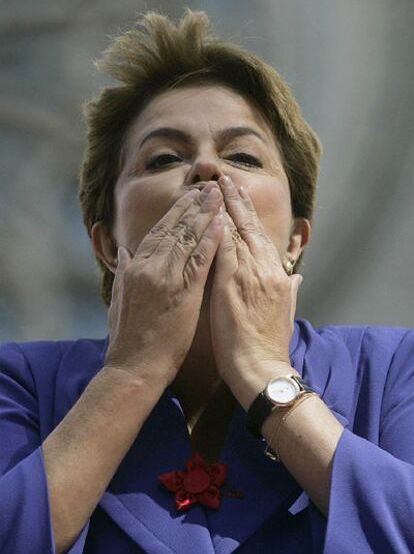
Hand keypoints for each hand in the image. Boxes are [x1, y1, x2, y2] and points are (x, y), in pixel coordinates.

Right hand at [105, 184, 223, 388]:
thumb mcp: (117, 299)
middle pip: (175, 229)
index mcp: (135, 268)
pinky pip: (200, 261)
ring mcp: (166, 279)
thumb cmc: (127, 339)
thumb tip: (124, 250)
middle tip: (210, 187)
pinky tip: (222, 224)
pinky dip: (212, 241)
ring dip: (205, 215)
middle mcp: (149, 267)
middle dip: (194, 205)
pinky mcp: (183, 293)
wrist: (135, 367)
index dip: (176, 212)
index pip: (159, 232)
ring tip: (219, 195)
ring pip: (189, 238)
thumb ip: (122, 271)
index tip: (191, 197)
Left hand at [210, 176, 301, 407]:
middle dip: (237, 201)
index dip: (249, 215)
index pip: (260, 237)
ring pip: (237, 232)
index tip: (239, 197)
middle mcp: (266, 269)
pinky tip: (208, 213)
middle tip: (225, 178)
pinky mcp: (233, 283)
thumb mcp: (286, 313)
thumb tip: (295, 277)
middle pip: (250, 227)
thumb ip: (290, 290)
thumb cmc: (270, 345)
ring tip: (215, 185)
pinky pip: (224, 248)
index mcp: (276, 276)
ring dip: (225, 207)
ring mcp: (250, 274)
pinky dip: (217, 229)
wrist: (262, 367)